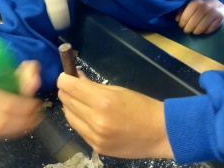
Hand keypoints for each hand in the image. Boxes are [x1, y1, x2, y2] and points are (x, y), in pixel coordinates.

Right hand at [0, 61, 42, 139]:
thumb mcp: (14, 68)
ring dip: (18, 127)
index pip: (5, 103)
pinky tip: (21, 125)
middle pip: (0, 119)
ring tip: (32, 120)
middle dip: (23, 119)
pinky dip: (9, 132)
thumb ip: (27, 73)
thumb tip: (34, 82)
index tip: (37, 104)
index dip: (24, 106)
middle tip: (37, 114)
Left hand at [57, 73, 172, 158]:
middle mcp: (95, 120)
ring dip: (69, 106)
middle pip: (67, 102)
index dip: (64, 79)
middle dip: (66, 91)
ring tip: (75, 99)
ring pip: (69, 118)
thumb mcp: (119, 90)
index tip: (64, 75)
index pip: (71, 88)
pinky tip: (83, 113)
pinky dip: (78, 120)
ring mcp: (94, 137)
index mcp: (103, 101)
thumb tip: (77, 78)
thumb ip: (94, 86)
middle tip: (69, 85)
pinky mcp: (96, 148)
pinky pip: (79, 130)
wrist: (159, 133)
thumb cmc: (142, 106)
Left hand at [176, 0, 223, 34]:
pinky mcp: (221, 17)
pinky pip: (210, 29)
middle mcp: (205, 7)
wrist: (218, 3)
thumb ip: (182, 11)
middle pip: (193, 23)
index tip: (181, 26)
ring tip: (194, 31)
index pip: (185, 17)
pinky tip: (203, 30)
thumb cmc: (200, 5)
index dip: (182, 24)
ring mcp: (214, 12)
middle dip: (188, 29)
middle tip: (187, 30)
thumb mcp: (190, 5)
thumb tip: (177, 19)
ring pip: (202, 28)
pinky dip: (205, 31)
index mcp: (195, 2)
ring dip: (196, 32)